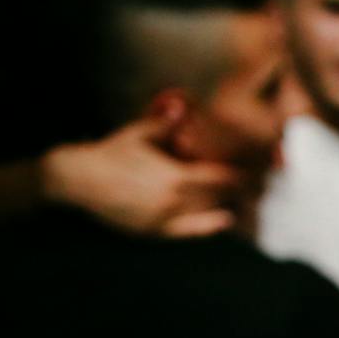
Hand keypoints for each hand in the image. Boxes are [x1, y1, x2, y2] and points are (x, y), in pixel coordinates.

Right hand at [41, 109, 242, 236]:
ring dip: (230, 209)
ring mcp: (166, 220)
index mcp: (176, 177)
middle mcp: (175, 203)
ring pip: (209, 217)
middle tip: (261, 188)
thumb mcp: (140, 134)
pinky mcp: (156, 232)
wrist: (77, 179)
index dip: (244, 177)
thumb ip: (166, 123)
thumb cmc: (111, 153)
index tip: (257, 172)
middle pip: (221, 200)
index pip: (223, 180)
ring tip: (248, 203)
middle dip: (242, 194)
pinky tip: (224, 219)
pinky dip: (210, 226)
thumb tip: (182, 104)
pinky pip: (191, 232)